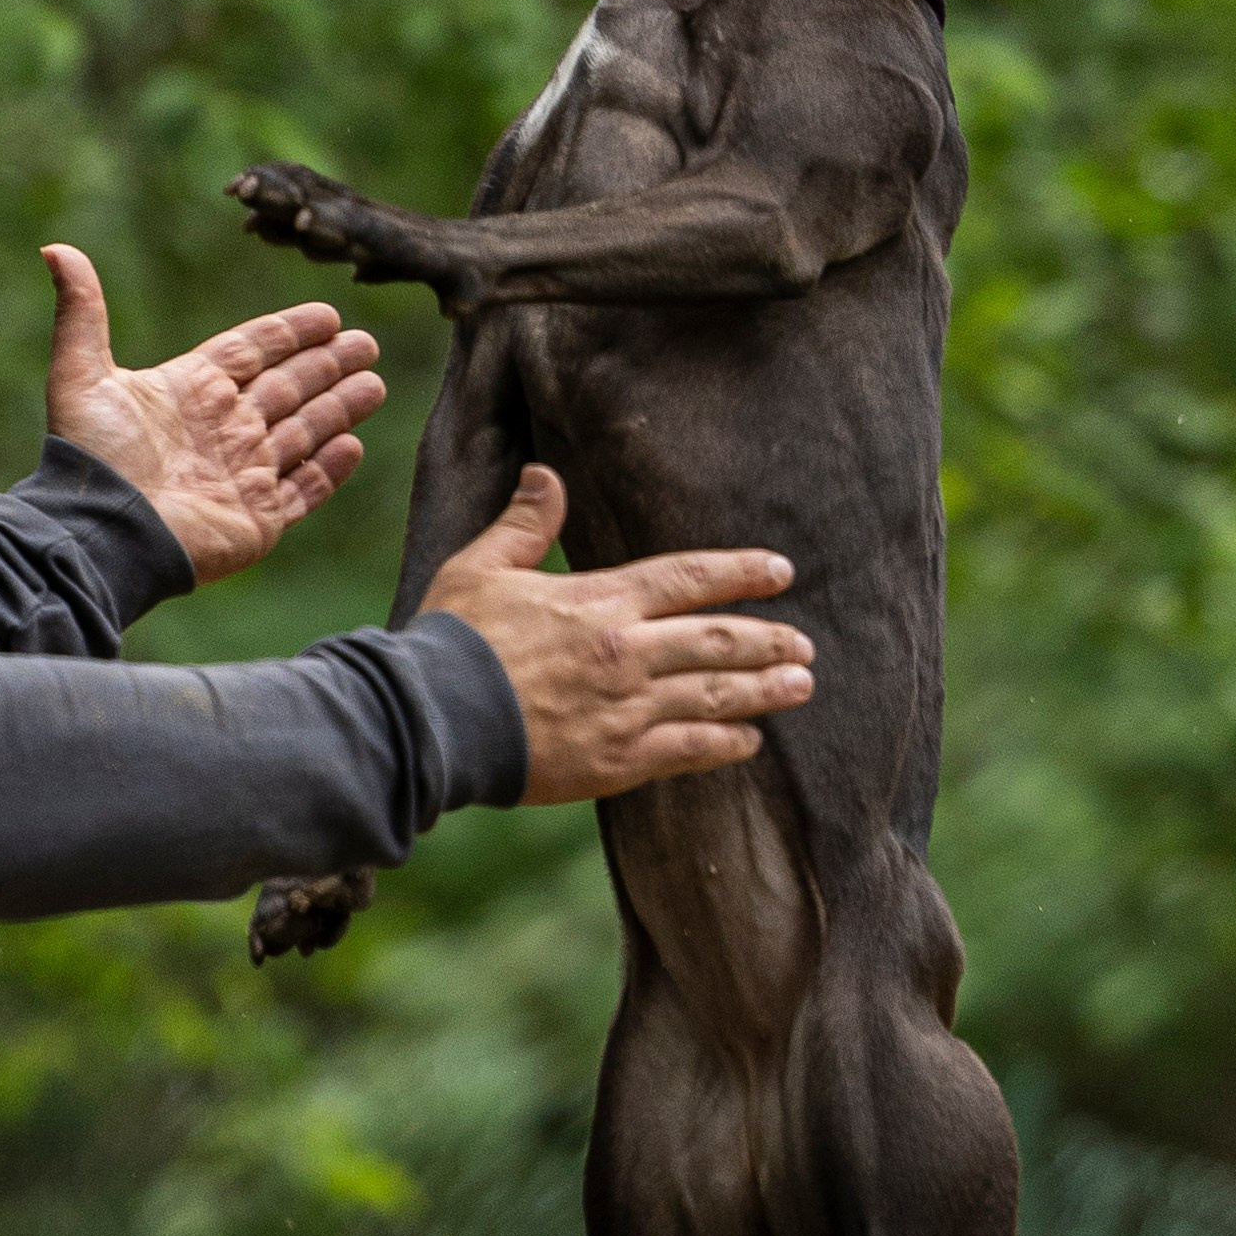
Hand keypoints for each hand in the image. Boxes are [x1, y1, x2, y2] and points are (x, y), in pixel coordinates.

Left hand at [41, 245, 388, 585]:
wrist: (102, 533)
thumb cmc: (93, 456)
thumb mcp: (80, 373)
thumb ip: (82, 312)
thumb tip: (54, 249)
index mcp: (190, 392)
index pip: (252, 352)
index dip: (289, 332)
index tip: (328, 314)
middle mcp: (222, 430)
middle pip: (288, 388)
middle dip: (327, 366)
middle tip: (366, 343)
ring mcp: (243, 475)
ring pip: (304, 433)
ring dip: (339, 409)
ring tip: (374, 384)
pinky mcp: (258, 518)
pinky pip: (303, 489)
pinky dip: (328, 470)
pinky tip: (352, 446)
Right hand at [419, 466, 813, 803]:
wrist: (430, 720)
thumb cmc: (451, 640)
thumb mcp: (483, 567)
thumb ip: (525, 525)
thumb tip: (545, 476)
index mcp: (601, 600)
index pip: (690, 578)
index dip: (741, 573)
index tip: (781, 572)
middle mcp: (626, 651)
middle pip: (717, 639)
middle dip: (769, 640)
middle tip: (805, 646)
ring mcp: (627, 708)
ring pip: (714, 694)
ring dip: (764, 690)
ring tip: (801, 686)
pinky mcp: (617, 760)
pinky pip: (688, 751)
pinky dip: (725, 745)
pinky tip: (750, 742)